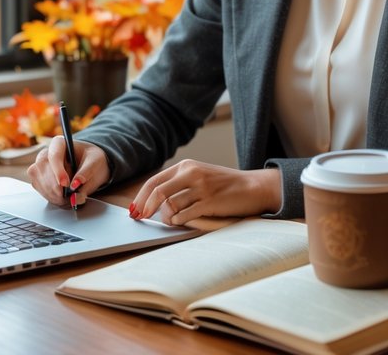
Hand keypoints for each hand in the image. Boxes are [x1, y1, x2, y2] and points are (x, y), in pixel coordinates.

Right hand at [26, 136, 109, 207]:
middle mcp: (46, 153)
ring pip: (38, 179)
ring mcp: (40, 165)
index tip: (66, 184)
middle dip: (55, 186)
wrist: (90, 166)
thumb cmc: (92, 159)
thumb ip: (86, 173)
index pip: (53, 155)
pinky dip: (49, 196)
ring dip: (52, 193)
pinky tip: (61, 198)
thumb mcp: (95, 162)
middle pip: (42, 169)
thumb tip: (74, 186)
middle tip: (69, 196)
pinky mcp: (39, 177)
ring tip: (67, 198)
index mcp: (59, 143)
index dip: (58, 171)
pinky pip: (38, 187)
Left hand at [130, 160, 280, 225]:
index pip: (154, 180)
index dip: (141, 197)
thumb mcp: (200, 176)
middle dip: (145, 207)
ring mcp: (201, 187)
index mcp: (186, 165)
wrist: (253, 186)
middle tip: (140, 218)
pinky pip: (185, 215)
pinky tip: (180, 222)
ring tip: (169, 221)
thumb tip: (154, 201)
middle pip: (158, 191)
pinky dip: (178, 221)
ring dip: (165, 217)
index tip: (134, 209)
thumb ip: (179, 183)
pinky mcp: (210, 202)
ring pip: (170, 205)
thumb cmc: (224, 185)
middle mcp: (192, 173)